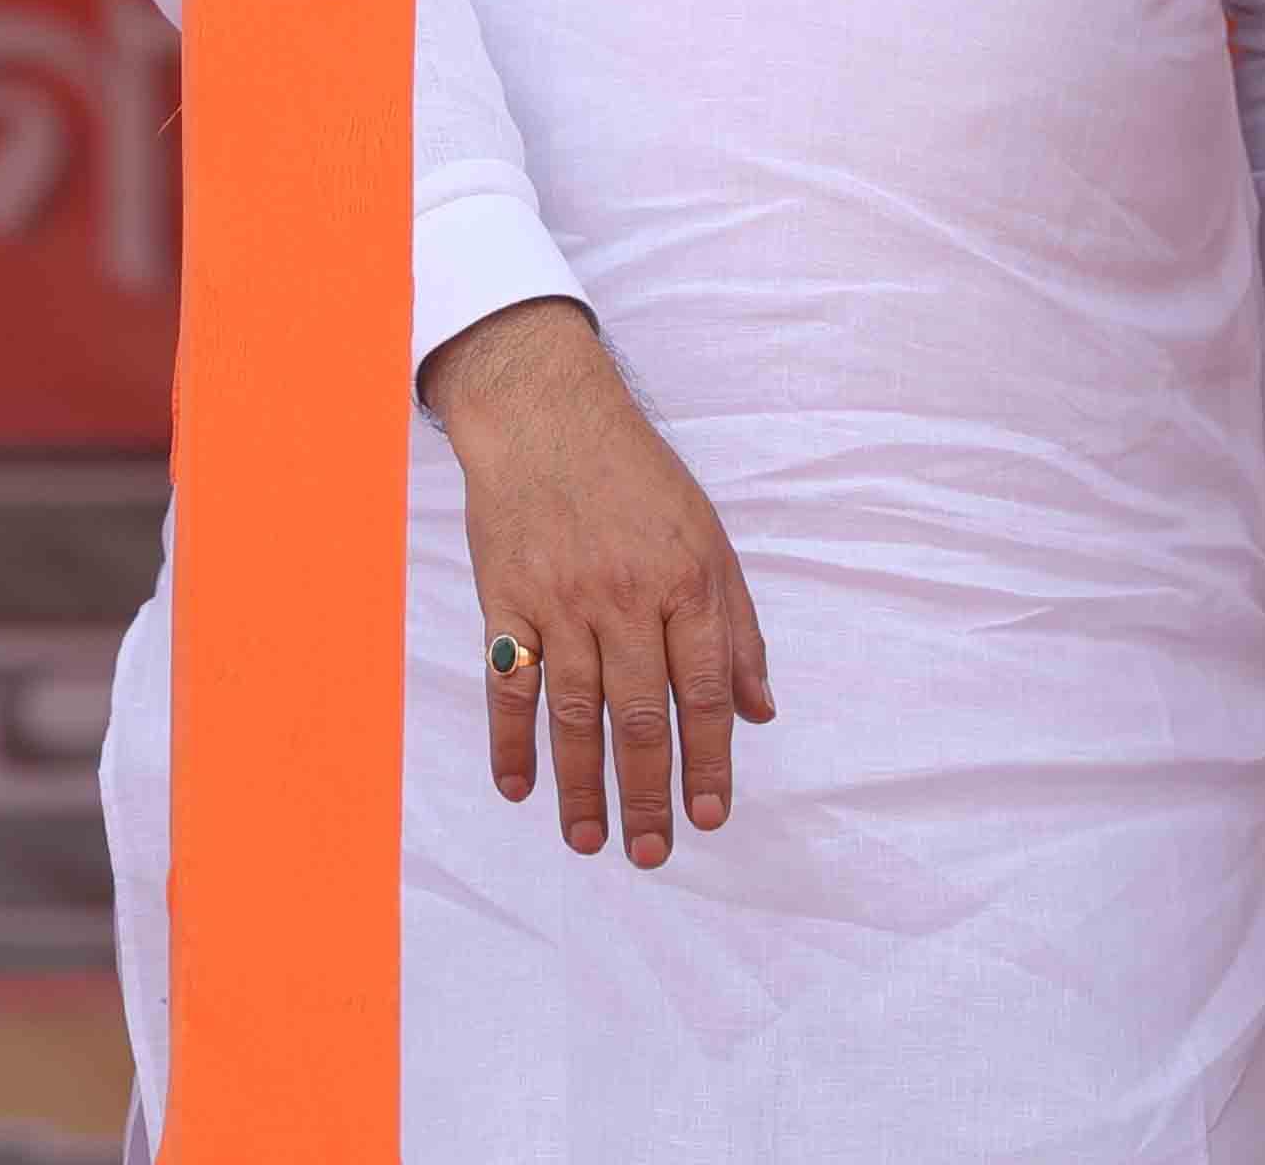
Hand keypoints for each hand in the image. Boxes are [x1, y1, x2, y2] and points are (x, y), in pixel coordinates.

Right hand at [426, 299, 773, 869]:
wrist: (543, 412)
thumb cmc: (634, 475)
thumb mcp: (709, 539)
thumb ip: (736, 627)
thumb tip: (759, 712)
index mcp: (687, 584)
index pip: (703, 694)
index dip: (709, 762)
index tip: (710, 817)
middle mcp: (625, 598)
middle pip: (639, 715)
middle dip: (649, 792)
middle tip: (653, 853)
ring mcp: (559, 598)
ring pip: (574, 710)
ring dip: (581, 783)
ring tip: (589, 839)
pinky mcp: (504, 595)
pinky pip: (510, 680)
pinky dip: (511, 736)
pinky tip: (519, 785)